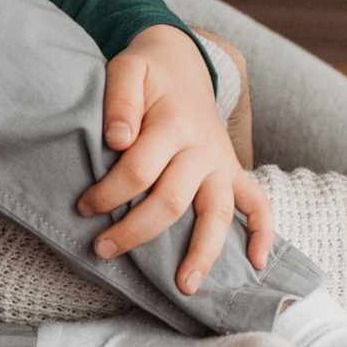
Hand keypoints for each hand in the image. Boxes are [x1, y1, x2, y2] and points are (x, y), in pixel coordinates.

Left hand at [79, 25, 274, 292]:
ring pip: (217, 214)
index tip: (83, 207)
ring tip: (185, 286)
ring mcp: (221, 163)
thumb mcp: (127, 68)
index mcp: (173, 123)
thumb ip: (120, 99)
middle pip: (171, 201)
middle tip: (102, 249)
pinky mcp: (233, 171)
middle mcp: (202, 148)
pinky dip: (263, 233)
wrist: (183, 61)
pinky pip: (259, 204)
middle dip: (135, 231)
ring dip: (202, 253)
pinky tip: (256, 263)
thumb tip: (117, 139)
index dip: (107, 194)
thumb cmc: (148, 72)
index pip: (138, 170)